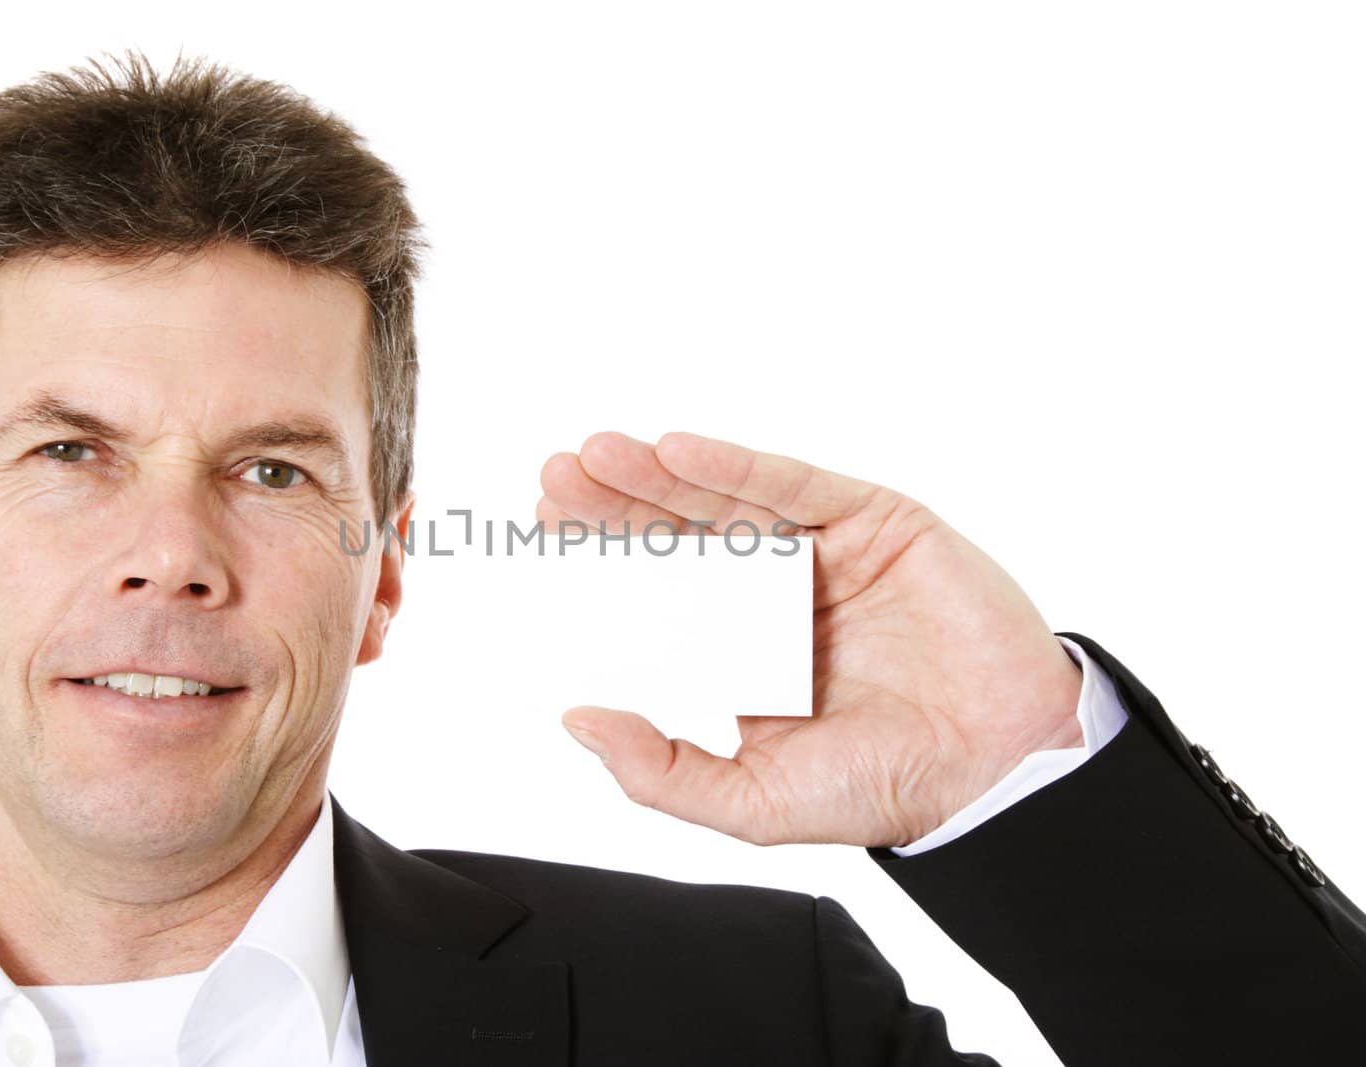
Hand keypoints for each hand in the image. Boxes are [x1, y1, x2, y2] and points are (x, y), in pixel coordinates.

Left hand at [539, 431, 1083, 848]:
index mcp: (746, 652)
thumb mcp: (751, 797)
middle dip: (617, 508)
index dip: (606, 562)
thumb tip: (579, 722)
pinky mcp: (875, 522)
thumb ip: (661, 770)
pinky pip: (796, 485)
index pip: (661, 594)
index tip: (548, 534)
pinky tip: (676, 452)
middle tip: (555, 481)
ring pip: (730, 505)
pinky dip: (736, 466)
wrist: (998, 768)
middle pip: (683, 537)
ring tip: (596, 456)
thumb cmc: (886, 785)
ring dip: (659, 477)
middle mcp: (780, 597)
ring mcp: (827, 556)